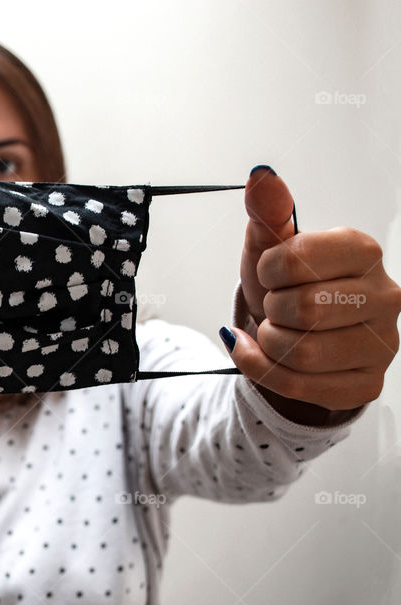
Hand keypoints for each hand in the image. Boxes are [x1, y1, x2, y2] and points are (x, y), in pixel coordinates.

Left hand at [224, 166, 400, 412]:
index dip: (269, 269)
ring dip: (268, 343)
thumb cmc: (286, 287)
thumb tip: (263, 177)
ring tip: (274, 331)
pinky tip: (262, 356)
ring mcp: (381, 343)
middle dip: (272, 310)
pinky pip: (298, 385)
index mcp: (362, 252)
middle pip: (305, 310)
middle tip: (276, 306)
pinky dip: (263, 371)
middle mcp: (384, 295)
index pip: (301, 258)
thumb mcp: (269, 248)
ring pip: (301, 353)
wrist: (290, 335)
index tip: (271, 273)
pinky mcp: (366, 382)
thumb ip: (267, 211)